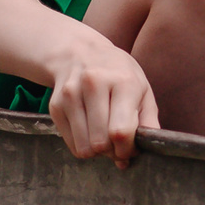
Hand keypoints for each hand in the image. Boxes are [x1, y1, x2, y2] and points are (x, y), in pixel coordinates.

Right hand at [41, 32, 161, 167]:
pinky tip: (90, 131)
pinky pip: (71, 144)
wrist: (82, 52)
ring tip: (104, 137)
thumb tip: (148, 147)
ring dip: (97, 152)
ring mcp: (71, 94)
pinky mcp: (55, 105)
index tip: (130, 149)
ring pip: (84, 147)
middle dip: (112, 152)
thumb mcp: (142, 89)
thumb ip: (148, 119)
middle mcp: (93, 85)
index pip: (120, 131)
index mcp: (122, 82)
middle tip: (118, 145)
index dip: (127, 149)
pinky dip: (83, 145)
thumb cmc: (119, 74)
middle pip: (101, 142)